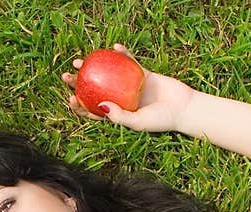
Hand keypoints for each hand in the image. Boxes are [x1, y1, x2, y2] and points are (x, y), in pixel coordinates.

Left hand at [62, 44, 196, 132]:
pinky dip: (122, 55)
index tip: (71, 99)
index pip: (92, 111)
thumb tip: (100, 106)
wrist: (184, 108)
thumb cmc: (161, 120)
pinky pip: (129, 62)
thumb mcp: (138, 122)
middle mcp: (119, 100)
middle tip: (66, 77)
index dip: (79, 106)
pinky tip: (114, 48)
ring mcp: (129, 86)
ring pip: (107, 75)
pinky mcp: (142, 74)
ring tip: (79, 61)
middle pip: (94, 91)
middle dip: (78, 84)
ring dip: (92, 68)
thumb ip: (120, 117)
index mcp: (116, 114)